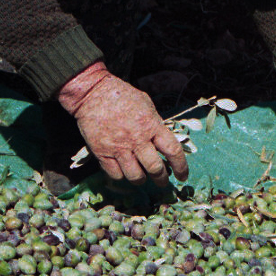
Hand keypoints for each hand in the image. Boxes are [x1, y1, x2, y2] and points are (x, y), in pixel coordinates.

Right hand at [57, 63, 188, 187]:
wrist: (92, 93)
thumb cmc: (121, 95)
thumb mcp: (146, 104)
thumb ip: (155, 123)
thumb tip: (162, 141)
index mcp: (151, 125)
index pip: (173, 151)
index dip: (181, 167)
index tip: (182, 175)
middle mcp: (137, 139)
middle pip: (155, 169)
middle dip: (161, 179)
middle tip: (162, 181)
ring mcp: (119, 148)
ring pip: (135, 176)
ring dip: (141, 180)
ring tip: (141, 177)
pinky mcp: (102, 153)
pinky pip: (116, 174)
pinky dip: (121, 175)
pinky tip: (123, 169)